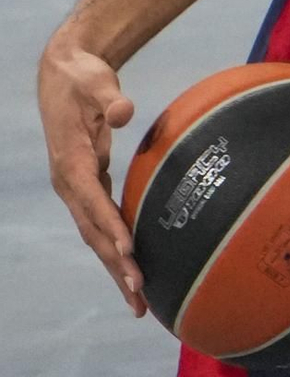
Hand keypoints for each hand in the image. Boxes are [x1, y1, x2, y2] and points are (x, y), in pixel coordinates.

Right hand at [37, 38, 144, 311]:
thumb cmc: (82, 77)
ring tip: (139, 303)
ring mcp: (76, 189)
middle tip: (139, 296)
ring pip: (96, 236)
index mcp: (70, 162)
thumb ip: (109, 96)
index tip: (128, 252)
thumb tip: (124, 110)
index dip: (109, 227)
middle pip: (92, 231)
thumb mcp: (95, 80)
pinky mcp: (87, 188)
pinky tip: (134, 271)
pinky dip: (117, 251)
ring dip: (116, 269)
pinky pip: (102, 226)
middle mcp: (69, 183)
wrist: (63, 73)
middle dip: (115, 265)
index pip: (91, 200)